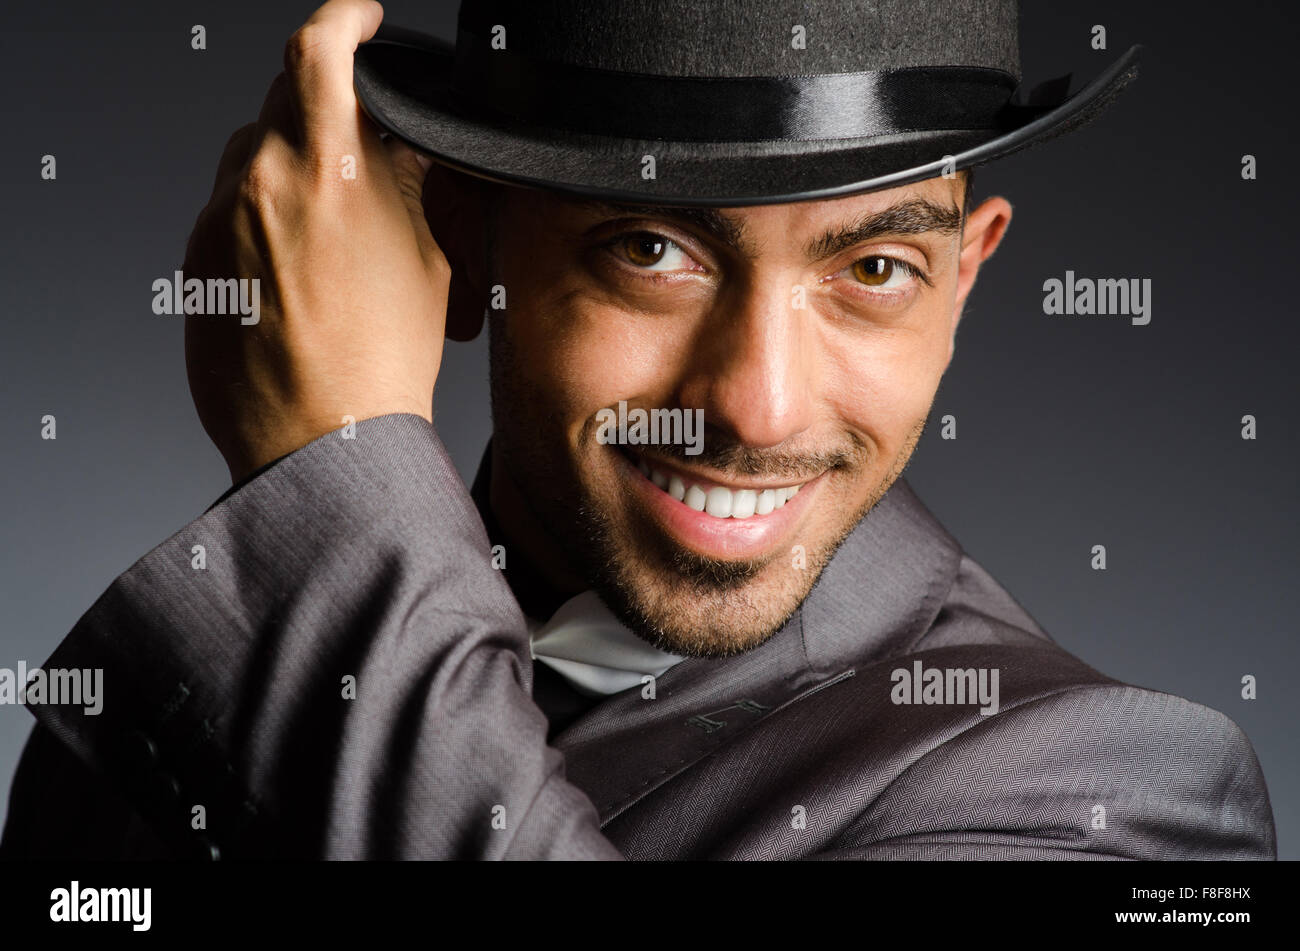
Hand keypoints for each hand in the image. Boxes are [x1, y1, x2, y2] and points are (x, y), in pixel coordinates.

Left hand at [182, 0, 448, 482]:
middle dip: (319, 109)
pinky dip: (262, 218)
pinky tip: (297, 272)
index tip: (358, 20)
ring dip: (288, 170)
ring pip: (250, 157)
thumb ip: (407, 184)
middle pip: (279, 100)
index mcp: (325, 171)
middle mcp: (259, 183)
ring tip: (329, 238)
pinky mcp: (195, 261)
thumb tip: (399, 145)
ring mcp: (217, 221)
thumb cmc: (380, 364)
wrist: (324, 439)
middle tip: (355, 151)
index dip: (343, 19)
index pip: (317, 50)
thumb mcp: (427, 259)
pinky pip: (228, 210)